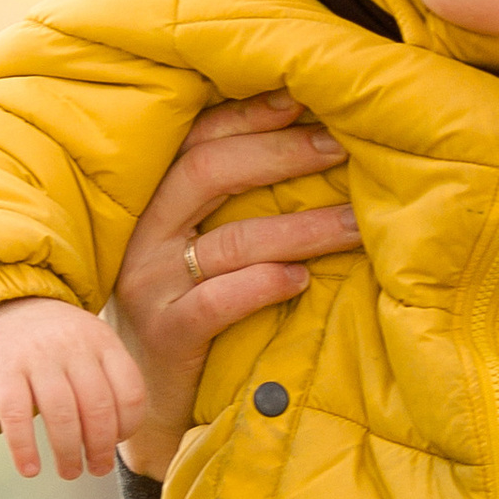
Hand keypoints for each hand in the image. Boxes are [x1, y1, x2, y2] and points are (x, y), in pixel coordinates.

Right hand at [0, 297, 145, 480]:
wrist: (1, 305)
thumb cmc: (55, 339)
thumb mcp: (91, 342)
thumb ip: (109, 378)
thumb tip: (118, 437)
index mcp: (103, 342)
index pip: (130, 392)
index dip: (129, 426)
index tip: (119, 443)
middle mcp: (73, 348)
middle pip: (98, 408)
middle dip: (101, 447)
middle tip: (98, 468)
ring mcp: (37, 358)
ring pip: (61, 414)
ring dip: (68, 452)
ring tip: (70, 472)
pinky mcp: (3, 371)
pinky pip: (15, 415)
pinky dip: (24, 448)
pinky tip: (30, 469)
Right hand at [108, 93, 360, 477]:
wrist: (139, 399)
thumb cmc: (188, 309)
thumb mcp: (199, 247)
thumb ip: (236, 202)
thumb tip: (317, 143)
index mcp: (153, 200)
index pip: (196, 139)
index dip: (250, 115)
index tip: (306, 99)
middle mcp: (145, 234)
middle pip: (209, 172)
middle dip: (282, 154)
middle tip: (343, 148)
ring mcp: (150, 286)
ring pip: (230, 240)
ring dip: (303, 229)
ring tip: (359, 224)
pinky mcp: (167, 335)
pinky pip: (217, 303)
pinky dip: (263, 286)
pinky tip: (302, 282)